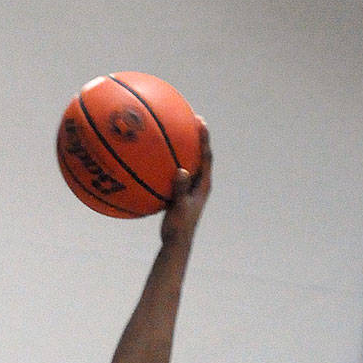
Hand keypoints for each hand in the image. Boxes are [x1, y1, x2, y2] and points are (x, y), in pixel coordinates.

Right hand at [160, 122, 211, 245]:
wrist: (176, 244)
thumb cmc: (179, 228)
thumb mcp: (179, 208)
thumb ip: (180, 190)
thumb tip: (181, 171)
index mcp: (203, 185)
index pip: (207, 156)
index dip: (204, 138)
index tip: (200, 122)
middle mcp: (199, 184)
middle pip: (200, 154)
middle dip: (196, 136)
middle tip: (191, 118)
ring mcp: (190, 188)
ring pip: (189, 162)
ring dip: (184, 147)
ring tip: (176, 130)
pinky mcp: (181, 193)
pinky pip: (176, 172)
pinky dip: (169, 162)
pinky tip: (156, 156)